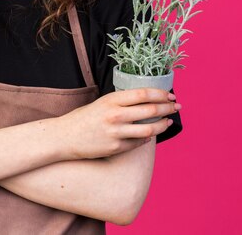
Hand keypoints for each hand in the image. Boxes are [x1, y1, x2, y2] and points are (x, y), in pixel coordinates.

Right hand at [56, 88, 180, 160]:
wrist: (64, 137)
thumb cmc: (83, 118)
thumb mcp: (101, 103)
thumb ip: (121, 102)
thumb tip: (146, 101)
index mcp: (111, 100)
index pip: (143, 94)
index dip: (161, 94)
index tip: (170, 95)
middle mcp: (115, 115)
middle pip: (150, 110)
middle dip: (168, 107)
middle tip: (177, 107)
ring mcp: (116, 133)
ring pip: (149, 129)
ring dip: (163, 125)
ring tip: (168, 122)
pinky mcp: (116, 148)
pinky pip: (139, 143)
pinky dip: (147, 138)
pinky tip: (150, 134)